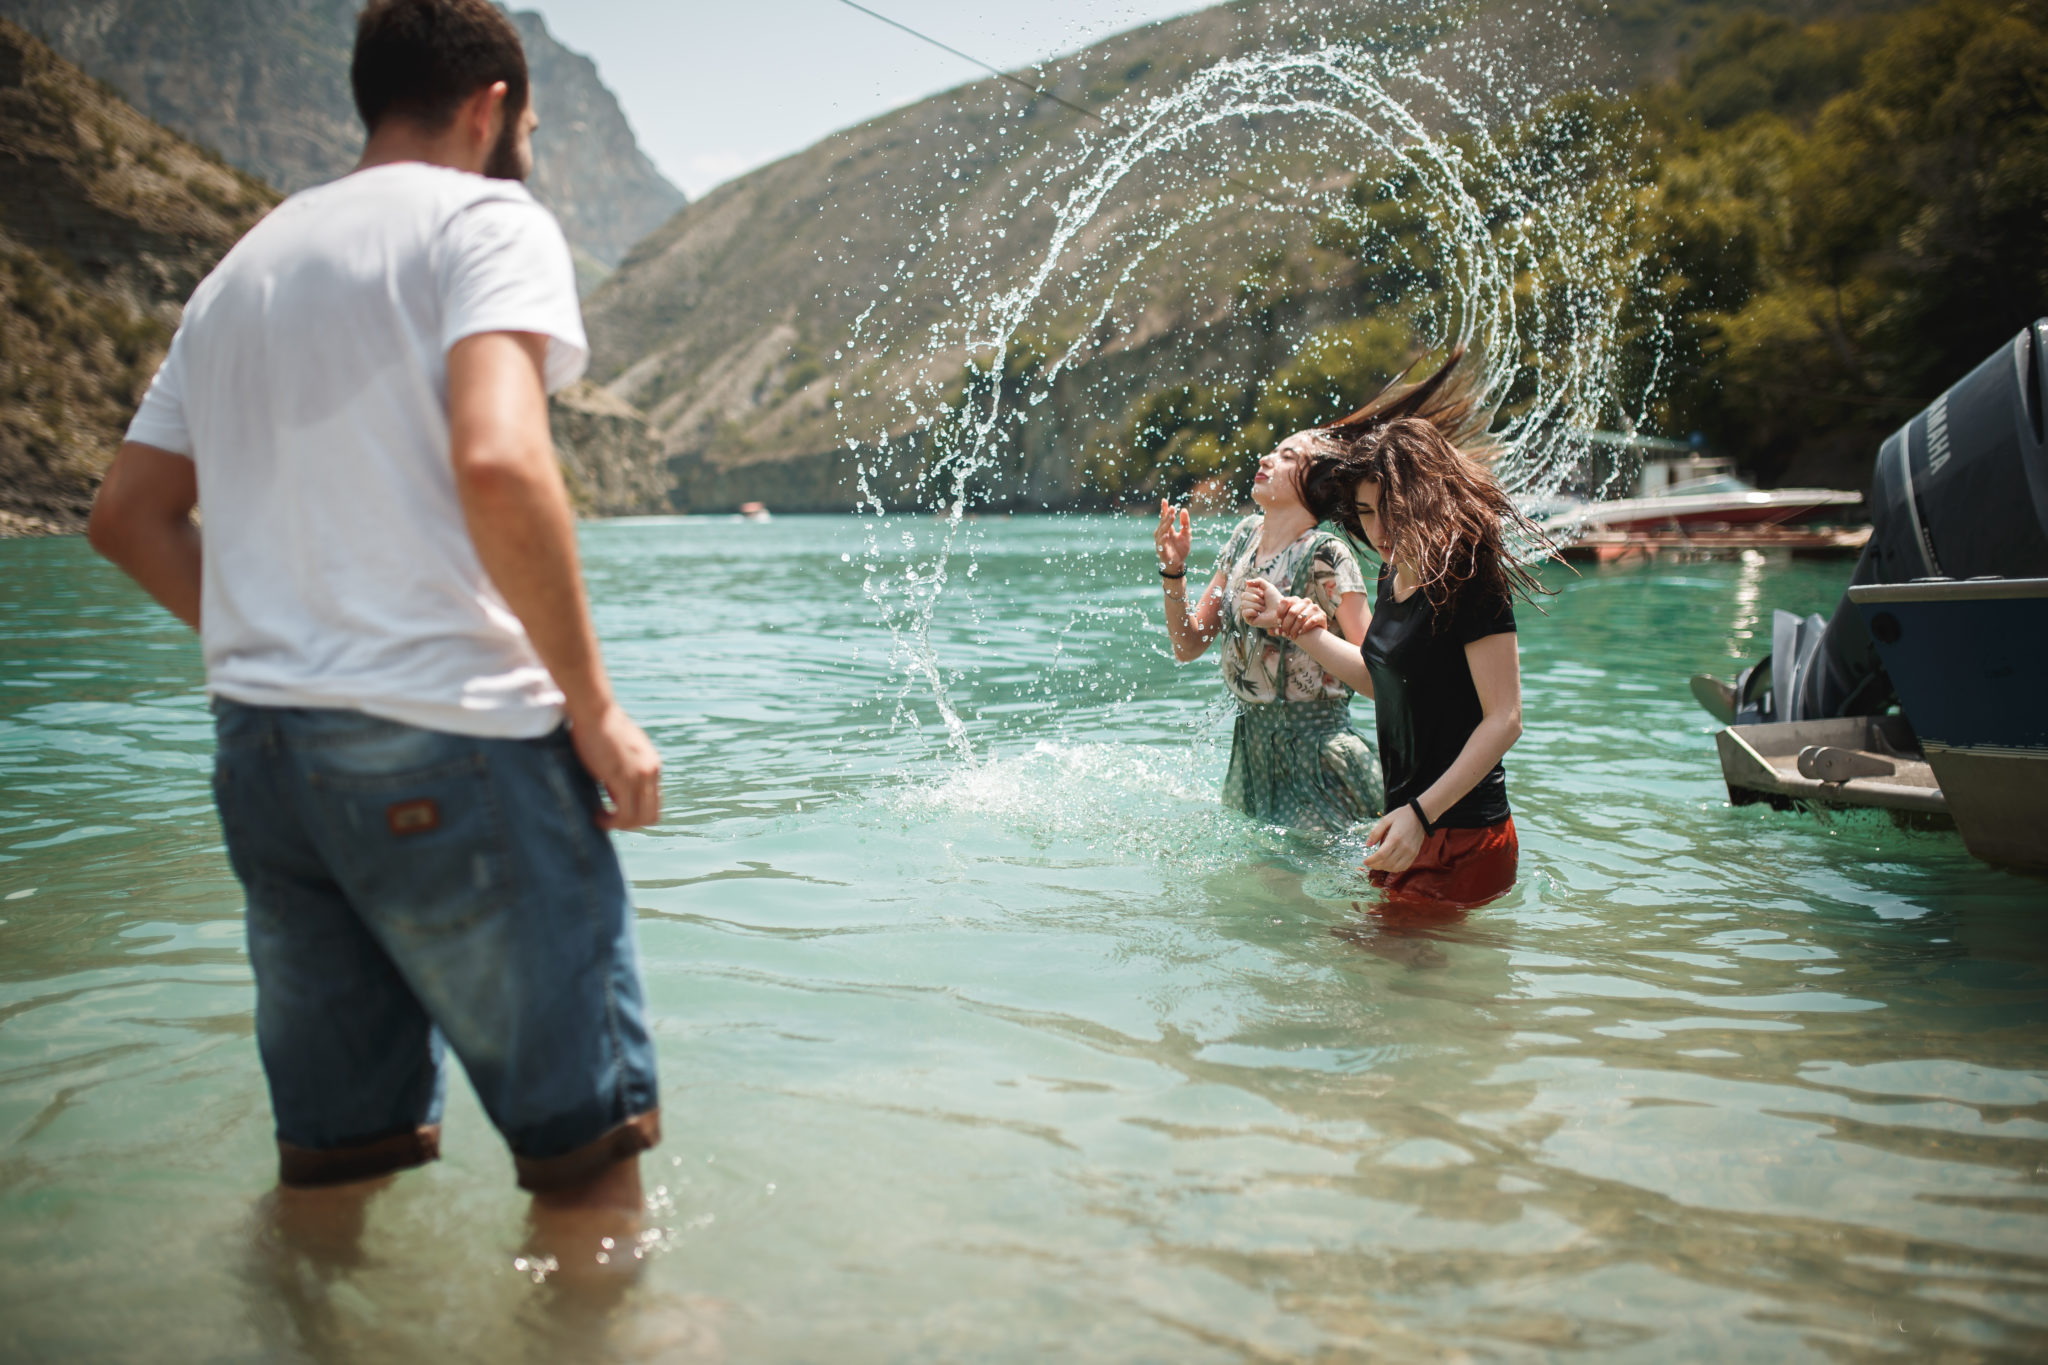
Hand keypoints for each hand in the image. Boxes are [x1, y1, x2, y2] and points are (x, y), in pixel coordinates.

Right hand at [569, 702, 662, 830]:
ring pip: (639, 819)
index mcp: (652, 765)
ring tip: (600, 817)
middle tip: (608, 818)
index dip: (636, 813)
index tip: (615, 810)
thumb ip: (624, 767)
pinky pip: (624, 814)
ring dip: (618, 825)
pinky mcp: (624, 778)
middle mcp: (652, 772)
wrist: (594, 710)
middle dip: (630, 824)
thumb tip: (613, 787)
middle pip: (652, 816)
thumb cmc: (599, 725)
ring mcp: (640, 776)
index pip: (654, 802)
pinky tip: (596, 815)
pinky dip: (610, 821)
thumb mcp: (620, 749)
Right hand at [1154, 499, 1190, 574]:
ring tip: (1171, 517)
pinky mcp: (1161, 551)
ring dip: (1166, 524)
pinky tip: (1166, 534)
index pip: (1165, 517)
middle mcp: (1162, 534)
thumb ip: (1185, 523)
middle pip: (1163, 523)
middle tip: (1172, 509)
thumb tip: (1184, 509)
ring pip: (1161, 531)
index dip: (1164, 509)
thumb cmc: (1181, 549)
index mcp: (1168, 530)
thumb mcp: (1186, 534)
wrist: (1179, 564)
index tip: (1165, 500)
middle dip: (1167, 515)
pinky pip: (1161, 544)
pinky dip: (1163, 539)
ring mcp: (1161, 543)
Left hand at [1271, 596, 1327, 638]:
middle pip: (1292, 612)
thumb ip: (1278, 626)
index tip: (1278, 623)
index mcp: (1295, 600)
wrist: (1314, 633)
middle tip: (1284, 633)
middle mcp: (1305, 601)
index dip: (1280, 612)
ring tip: (1291, 636)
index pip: (1285, 601)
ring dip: (1294, 629)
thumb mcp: (1286, 624)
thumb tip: (1271, 631)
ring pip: (1300, 617)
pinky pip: (1311, 621)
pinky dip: (1304, 628)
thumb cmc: (1297, 627)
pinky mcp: (1322, 615)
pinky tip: (1300, 633)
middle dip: (1286, 624)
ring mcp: (1314, 607)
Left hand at [1363, 803, 1425, 872]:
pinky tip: (1388, 864)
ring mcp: (1410, 852)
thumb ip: (1376, 832)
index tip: (1365, 861)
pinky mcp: (1414, 854)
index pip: (1381, 855)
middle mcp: (1404, 847)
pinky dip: (1394, 868)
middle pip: (1387, 863)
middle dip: (1375, 866)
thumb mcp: (1386, 820)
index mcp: (1395, 838)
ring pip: (1395, 867)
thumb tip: (1367, 845)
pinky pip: (1404, 866)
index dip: (1371, 861)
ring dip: (1384, 868)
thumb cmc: (1401, 816)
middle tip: (1369, 864)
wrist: (1420, 816)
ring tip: (1377, 864)